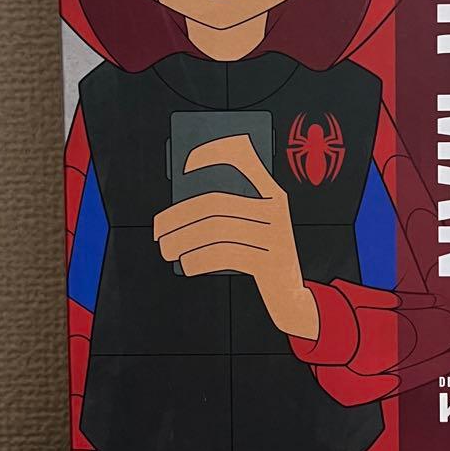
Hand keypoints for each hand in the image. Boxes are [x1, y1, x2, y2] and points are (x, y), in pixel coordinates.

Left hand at [153, 134, 319, 339]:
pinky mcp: (270, 262)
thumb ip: (231, 209)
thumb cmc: (262, 255)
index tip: (187, 166)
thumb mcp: (256, 227)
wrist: (290, 296)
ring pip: (215, 230)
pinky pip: (224, 255)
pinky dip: (199, 259)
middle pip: (216, 203)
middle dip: (178, 217)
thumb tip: (182, 206)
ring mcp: (275, 235)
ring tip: (167, 249)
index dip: (215, 154)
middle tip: (159, 231)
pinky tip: (187, 264)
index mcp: (273, 194)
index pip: (245, 158)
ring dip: (182, 241)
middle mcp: (276, 209)